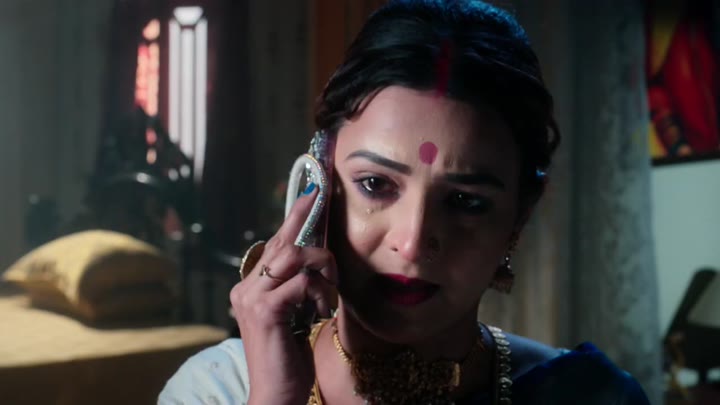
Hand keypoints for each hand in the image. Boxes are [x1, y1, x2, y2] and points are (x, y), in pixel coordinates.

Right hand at [230, 187, 337, 404]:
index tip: (313, 193)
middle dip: (314, 233)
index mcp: (251, 286)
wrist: (278, 393)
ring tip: (329, 293)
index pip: (276, 243)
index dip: (296, 217)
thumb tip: (319, 255)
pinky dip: (320, 293)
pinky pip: (302, 282)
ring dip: (323, 270)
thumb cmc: (290, 355)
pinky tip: (322, 310)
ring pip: (296, 257)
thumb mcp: (296, 313)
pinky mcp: (265, 310)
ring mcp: (252, 297)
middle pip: (285, 243)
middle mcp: (246, 287)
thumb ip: (299, 285)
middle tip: (328, 220)